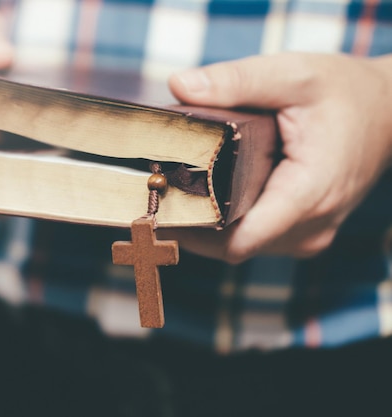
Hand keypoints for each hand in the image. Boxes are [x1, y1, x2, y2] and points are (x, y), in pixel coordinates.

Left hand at [163, 53, 391, 262]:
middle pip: (231, 245)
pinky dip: (226, 223)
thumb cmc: (345, 93)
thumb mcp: (294, 74)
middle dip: (191, 223)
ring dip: (206, 225)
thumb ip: (237, 80)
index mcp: (310, 193)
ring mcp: (307, 235)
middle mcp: (310, 227)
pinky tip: (206, 195)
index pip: (239, 239)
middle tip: (155, 191)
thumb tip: (179, 87)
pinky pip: (253, 239)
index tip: (158, 206)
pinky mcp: (301, 233)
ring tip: (176, 190)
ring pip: (239, 246)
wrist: (389, 112)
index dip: (193, 229)